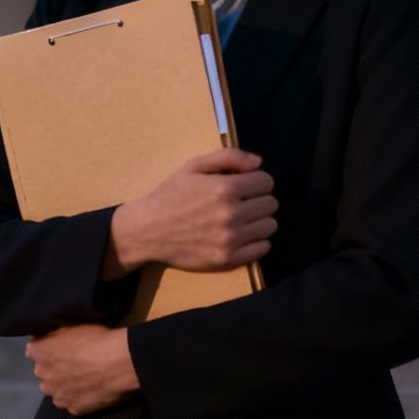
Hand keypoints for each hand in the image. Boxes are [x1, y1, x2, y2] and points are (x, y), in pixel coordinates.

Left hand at [25, 323, 140, 415]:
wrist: (116, 363)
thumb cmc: (94, 339)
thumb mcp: (71, 325)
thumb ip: (54, 333)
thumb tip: (47, 337)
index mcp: (40, 353)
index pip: (33, 350)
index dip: (46, 348)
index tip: (58, 347)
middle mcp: (43, 376)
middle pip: (44, 372)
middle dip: (53, 368)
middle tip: (73, 363)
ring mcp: (58, 395)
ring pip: (56, 391)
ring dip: (63, 386)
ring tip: (82, 379)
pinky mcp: (73, 409)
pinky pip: (71, 403)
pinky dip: (78, 398)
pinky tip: (90, 390)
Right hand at [113, 147, 276, 273]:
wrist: (147, 230)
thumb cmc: (171, 194)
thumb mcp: (194, 166)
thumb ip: (229, 157)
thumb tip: (259, 162)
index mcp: (225, 188)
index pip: (266, 182)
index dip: (257, 181)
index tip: (245, 185)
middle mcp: (231, 215)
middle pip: (271, 204)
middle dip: (259, 199)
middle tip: (242, 202)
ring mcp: (230, 240)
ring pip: (270, 226)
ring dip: (259, 220)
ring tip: (241, 218)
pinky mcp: (227, 260)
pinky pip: (262, 249)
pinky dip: (257, 241)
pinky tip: (241, 235)